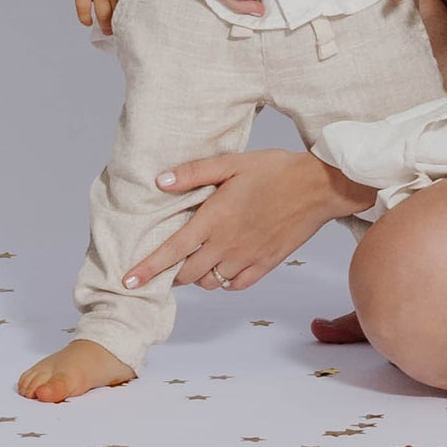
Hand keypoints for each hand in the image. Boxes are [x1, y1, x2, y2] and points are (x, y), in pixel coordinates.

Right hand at [70, 0, 133, 35]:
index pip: (134, 6)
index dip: (136, 16)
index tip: (139, 23)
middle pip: (119, 15)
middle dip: (121, 25)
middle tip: (123, 31)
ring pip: (102, 16)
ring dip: (106, 26)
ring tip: (108, 31)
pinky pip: (82, 9)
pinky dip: (85, 18)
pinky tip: (88, 22)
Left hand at [120, 149, 375, 292]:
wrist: (319, 187)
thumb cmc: (276, 169)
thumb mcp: (233, 162)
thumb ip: (195, 173)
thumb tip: (160, 181)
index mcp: (215, 219)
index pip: (172, 251)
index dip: (147, 268)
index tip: (127, 281)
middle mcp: (227, 244)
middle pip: (187, 274)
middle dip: (171, 273)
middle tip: (167, 264)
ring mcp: (247, 258)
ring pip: (210, 282)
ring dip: (198, 276)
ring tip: (198, 259)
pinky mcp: (265, 264)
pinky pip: (235, 284)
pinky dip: (224, 280)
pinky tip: (225, 264)